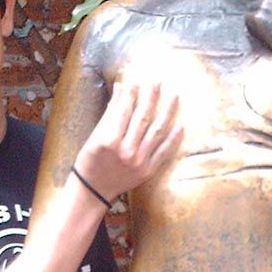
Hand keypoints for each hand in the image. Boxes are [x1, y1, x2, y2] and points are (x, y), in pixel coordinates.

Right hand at [73, 79, 181, 202]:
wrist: (94, 190)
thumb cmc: (90, 161)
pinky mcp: (148, 171)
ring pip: (157, 131)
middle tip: (158, 83)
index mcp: (109, 140)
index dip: (132, 94)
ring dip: (167, 112)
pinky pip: (164, 152)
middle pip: (142, 117)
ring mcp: (139, 161)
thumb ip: (110, 112)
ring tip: (174, 97)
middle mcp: (126, 150)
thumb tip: (121, 87)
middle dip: (151, 97)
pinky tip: (181, 125)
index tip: (138, 81)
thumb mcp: (94, 136)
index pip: (124, 111)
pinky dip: (173, 139)